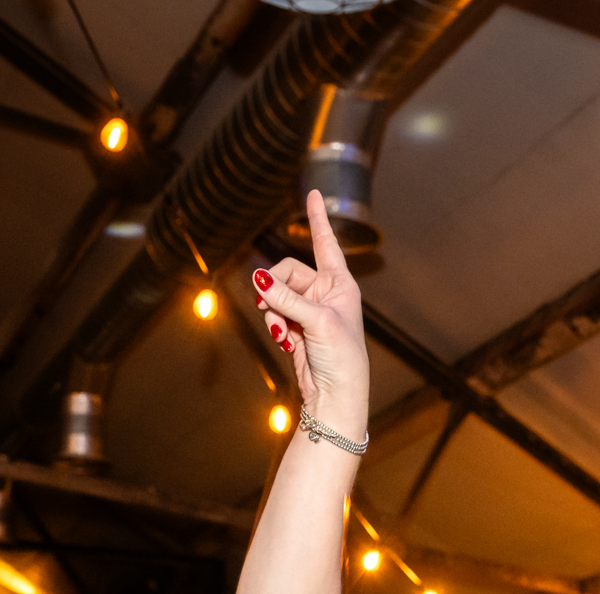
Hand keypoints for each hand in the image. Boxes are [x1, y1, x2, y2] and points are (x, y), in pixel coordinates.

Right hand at [253, 190, 369, 439]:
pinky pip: (273, 313)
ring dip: (273, 311)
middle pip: (286, 272)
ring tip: (284, 332)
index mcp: (340, 283)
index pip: (325, 242)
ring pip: (275, 294)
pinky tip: (284, 341)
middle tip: (274, 310)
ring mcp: (308, 309)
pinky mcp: (295, 327)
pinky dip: (274, 325)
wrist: (335, 394)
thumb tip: (258, 280)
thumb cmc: (341, 357)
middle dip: (276, 290)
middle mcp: (325, 292)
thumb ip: (286, 298)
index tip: (313, 192)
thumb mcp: (315, 321)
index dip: (317, 218)